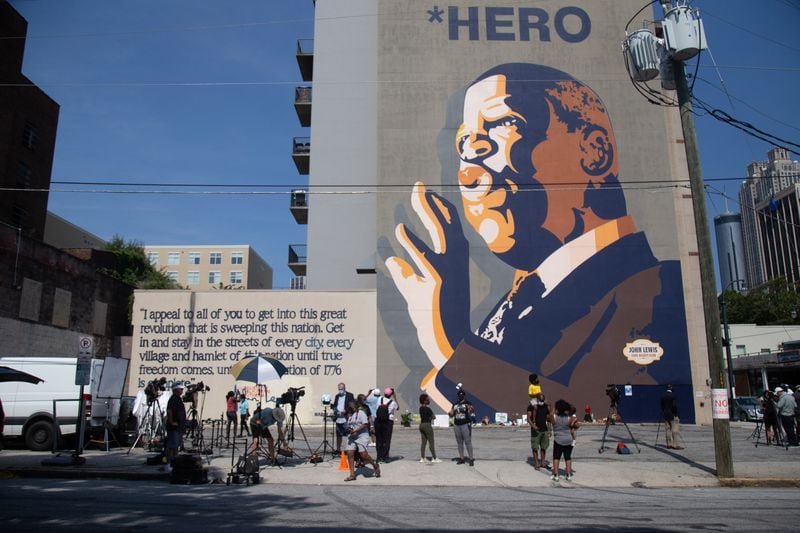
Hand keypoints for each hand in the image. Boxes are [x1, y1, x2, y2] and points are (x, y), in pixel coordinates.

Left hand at [385, 182, 470, 369]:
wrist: (447, 341)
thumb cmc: (432, 317)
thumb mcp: (414, 291)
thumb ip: (404, 273)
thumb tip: (390, 258)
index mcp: (455, 260)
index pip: (449, 227)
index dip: (437, 207)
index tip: (426, 193)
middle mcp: (456, 262)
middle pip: (446, 223)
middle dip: (431, 202)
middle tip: (418, 185)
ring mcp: (448, 271)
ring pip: (441, 233)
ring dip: (427, 211)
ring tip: (416, 194)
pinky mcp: (437, 283)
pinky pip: (425, 258)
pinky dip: (412, 242)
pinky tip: (401, 229)